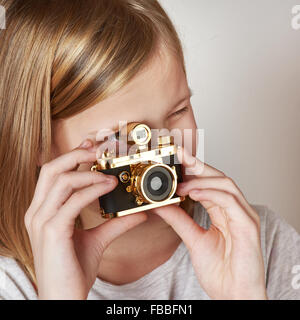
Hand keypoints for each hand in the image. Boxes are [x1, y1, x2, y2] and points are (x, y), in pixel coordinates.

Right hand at [25, 139, 146, 299]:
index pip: (53, 174)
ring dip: (89, 173)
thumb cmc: (73, 269)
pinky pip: (73, 201)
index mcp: (43, 211)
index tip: (92, 148)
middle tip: (99, 151)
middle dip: (76, 155)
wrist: (64, 298)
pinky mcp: (51, 231)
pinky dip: (93, 190)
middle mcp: (37, 212)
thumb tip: (139, 213)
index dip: (71, 156)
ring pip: (61, 180)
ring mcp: (41, 220)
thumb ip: (116, 223)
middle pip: (52, 169)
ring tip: (111, 175)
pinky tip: (109, 188)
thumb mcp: (97, 240)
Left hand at [151, 147, 266, 299]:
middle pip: (219, 178)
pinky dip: (210, 192)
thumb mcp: (194, 240)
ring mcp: (244, 216)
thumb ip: (179, 220)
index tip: (175, 159)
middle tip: (178, 155)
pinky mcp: (247, 225)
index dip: (193, 170)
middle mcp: (235, 210)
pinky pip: (229, 200)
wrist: (234, 296)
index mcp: (224, 213)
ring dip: (202, 178)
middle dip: (198, 165)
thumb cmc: (220, 272)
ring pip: (226, 184)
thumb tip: (161, 204)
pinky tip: (192, 191)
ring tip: (180, 181)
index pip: (209, 184)